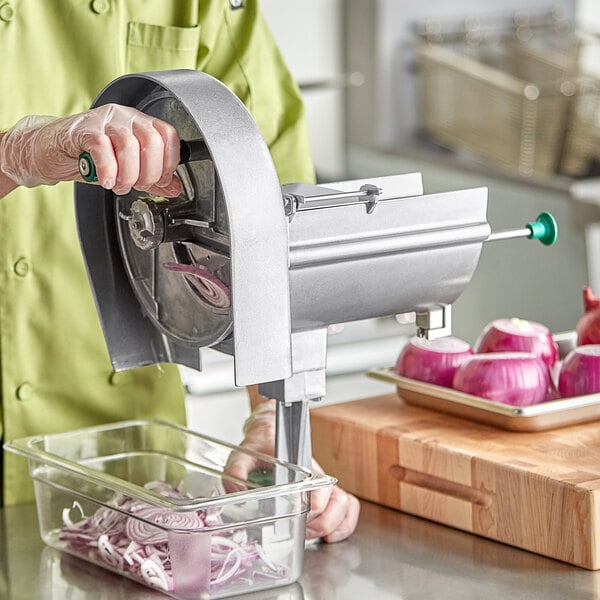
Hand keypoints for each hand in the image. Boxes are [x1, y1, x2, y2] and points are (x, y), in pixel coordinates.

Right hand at [0, 104, 181, 195]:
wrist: (50, 150)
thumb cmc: (90, 158)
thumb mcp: (128, 170)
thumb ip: (152, 178)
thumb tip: (176, 188)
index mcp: (141, 124)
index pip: (168, 135)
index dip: (169, 162)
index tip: (162, 181)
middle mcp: (125, 117)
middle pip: (151, 141)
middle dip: (149, 172)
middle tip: (137, 185)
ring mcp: (104, 120)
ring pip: (129, 145)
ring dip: (128, 174)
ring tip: (120, 186)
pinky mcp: (83, 129)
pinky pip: (102, 147)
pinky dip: (109, 169)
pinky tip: (107, 181)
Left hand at [226, 398, 359, 543]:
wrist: (271, 433)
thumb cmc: (260, 444)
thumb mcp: (242, 455)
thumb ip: (237, 470)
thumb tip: (237, 492)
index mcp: (300, 465)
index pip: (319, 484)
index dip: (316, 504)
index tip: (305, 514)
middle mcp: (316, 476)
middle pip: (337, 499)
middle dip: (323, 521)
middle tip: (304, 531)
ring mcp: (323, 486)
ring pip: (345, 504)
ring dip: (334, 524)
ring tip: (313, 534)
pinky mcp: (325, 495)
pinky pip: (347, 509)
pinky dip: (344, 525)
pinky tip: (329, 535)